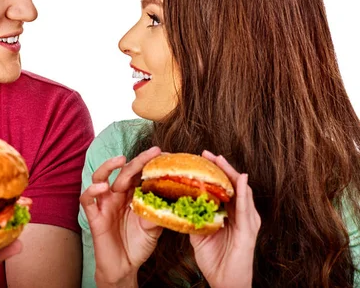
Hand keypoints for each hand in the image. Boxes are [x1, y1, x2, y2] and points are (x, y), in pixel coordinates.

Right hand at [79, 147, 161, 287]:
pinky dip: (92, 191)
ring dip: (108, 166)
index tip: (162, 154)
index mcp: (131, 195)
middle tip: (151, 152)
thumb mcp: (154, 227)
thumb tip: (169, 198)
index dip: (148, 163)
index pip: (138, 174)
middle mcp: (117, 195)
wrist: (123, 268)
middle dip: (137, 160)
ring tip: (120, 160)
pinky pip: (87, 200)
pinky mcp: (94, 216)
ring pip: (100, 177)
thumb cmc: (137, 245)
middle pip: (123, 172)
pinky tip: (102, 187)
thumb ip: (158, 212)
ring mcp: (104, 204)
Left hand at [189, 151, 260, 287]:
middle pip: (232, 183)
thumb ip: (193, 216)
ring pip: (241, 190)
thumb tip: (178, 202)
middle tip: (206, 153)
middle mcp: (241, 213)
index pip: (222, 186)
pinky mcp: (249, 230)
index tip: (199, 157)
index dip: (213, 171)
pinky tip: (240, 180)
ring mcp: (247, 220)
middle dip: (220, 166)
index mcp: (230, 212)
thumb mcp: (199, 232)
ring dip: (230, 173)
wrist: (225, 281)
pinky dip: (243, 192)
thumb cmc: (215, 258)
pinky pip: (246, 208)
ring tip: (220, 159)